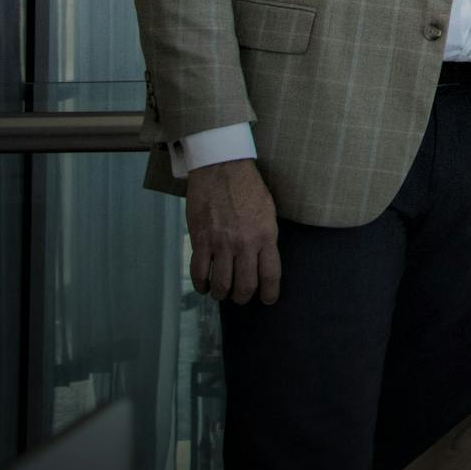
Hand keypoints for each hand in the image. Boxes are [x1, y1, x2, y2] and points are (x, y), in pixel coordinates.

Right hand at [185, 159, 281, 303]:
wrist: (222, 169)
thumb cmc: (248, 189)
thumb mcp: (268, 212)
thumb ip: (266, 237)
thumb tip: (264, 261)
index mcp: (266, 235)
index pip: (271, 275)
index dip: (270, 293)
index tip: (268, 300)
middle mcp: (245, 243)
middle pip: (245, 286)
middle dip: (243, 297)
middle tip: (240, 297)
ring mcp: (221, 243)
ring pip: (221, 284)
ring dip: (221, 294)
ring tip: (222, 292)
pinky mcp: (201, 240)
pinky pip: (199, 272)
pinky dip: (201, 284)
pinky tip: (205, 285)